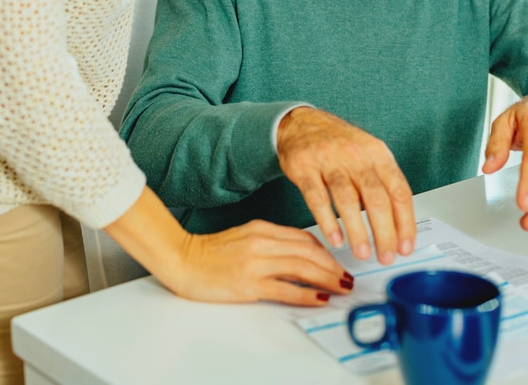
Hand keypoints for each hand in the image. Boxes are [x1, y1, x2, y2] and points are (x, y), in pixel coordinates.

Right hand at [105, 188, 351, 307]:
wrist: (180, 258)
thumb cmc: (208, 252)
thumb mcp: (242, 237)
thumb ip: (268, 242)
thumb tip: (296, 254)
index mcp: (261, 229)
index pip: (303, 237)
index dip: (326, 251)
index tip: (337, 262)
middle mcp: (261, 242)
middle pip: (308, 252)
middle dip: (333, 266)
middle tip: (347, 278)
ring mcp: (255, 263)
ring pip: (302, 268)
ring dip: (327, 278)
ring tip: (342, 287)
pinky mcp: (248, 284)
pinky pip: (285, 288)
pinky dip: (307, 293)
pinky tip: (320, 298)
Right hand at [276, 107, 415, 263]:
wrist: (301, 122)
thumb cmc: (340, 145)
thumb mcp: (368, 155)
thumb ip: (383, 185)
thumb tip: (399, 227)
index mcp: (378, 155)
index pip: (399, 191)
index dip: (405, 222)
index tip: (405, 247)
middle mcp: (356, 156)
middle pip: (376, 198)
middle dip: (384, 232)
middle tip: (385, 256)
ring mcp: (329, 160)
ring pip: (348, 199)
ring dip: (357, 230)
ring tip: (362, 252)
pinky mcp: (305, 167)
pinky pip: (317, 197)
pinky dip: (327, 221)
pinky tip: (334, 239)